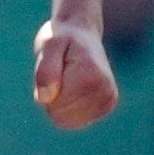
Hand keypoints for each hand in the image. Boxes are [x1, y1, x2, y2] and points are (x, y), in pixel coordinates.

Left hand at [33, 16, 119, 130]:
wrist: (81, 33)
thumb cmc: (61, 39)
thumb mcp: (48, 46)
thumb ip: (45, 71)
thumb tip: (44, 99)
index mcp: (91, 77)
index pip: (55, 107)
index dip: (45, 92)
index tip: (54, 68)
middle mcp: (105, 90)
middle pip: (61, 117)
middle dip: (52, 99)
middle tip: (59, 74)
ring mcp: (109, 100)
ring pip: (68, 121)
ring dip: (60, 103)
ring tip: (67, 79)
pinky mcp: (107, 105)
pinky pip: (76, 121)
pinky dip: (69, 108)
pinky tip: (74, 88)